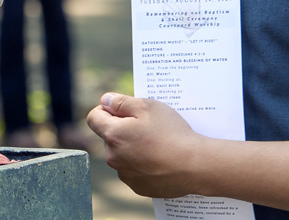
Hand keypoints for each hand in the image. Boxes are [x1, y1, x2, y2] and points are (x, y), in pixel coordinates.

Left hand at [86, 92, 201, 198]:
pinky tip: (159, 159)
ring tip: (156, 144)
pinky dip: (142, 164)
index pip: (93, 118)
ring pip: (121, 154)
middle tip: (146, 126)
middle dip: (121, 129)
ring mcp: (125, 174)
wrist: (195, 166)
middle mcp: (113, 157)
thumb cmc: (171, 133)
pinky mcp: (138, 187)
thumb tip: (105, 100)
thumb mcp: (147, 106)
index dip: (105, 109)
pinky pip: (133, 171)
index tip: (121, 109)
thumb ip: (121, 101)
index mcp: (113, 135)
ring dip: (131, 147)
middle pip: (109, 137)